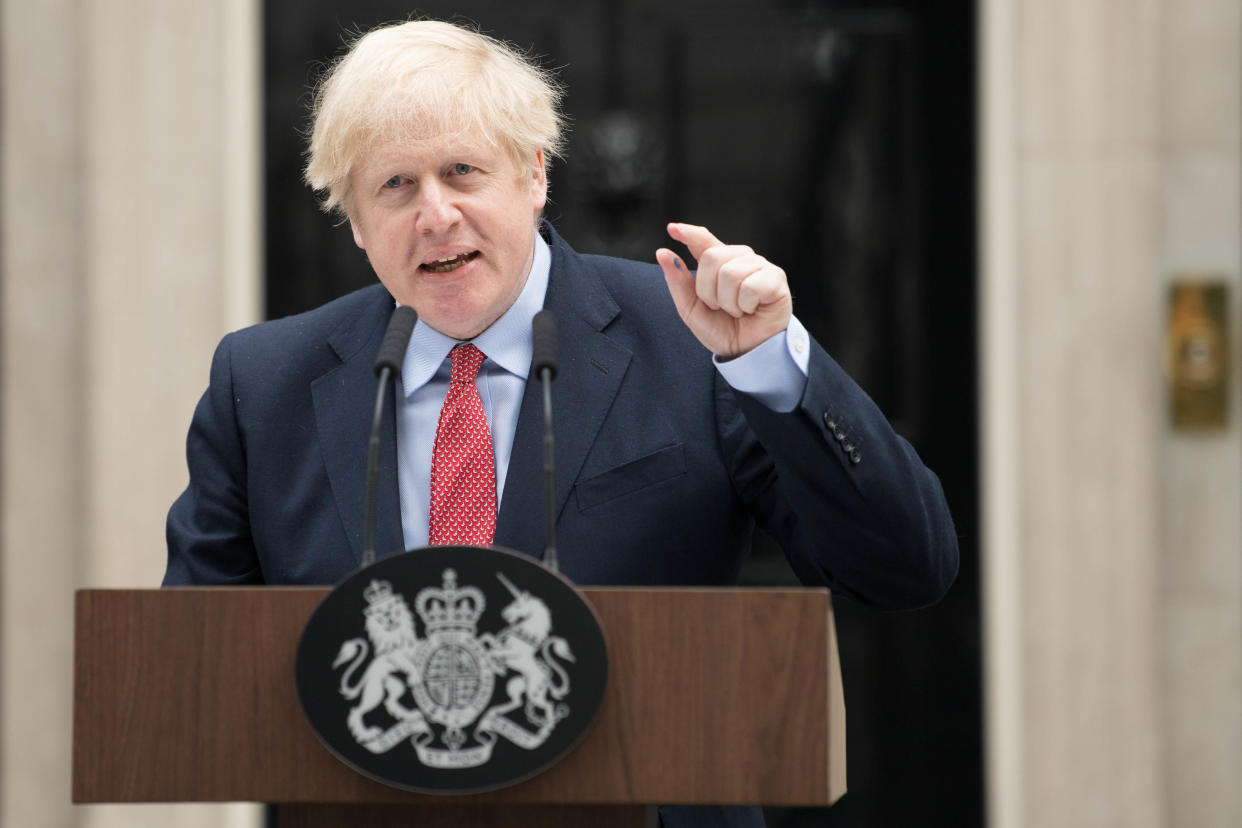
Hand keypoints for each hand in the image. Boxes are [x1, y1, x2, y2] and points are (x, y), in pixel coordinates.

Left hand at [656, 222, 792, 358]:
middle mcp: (740, 258)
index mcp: (719, 263)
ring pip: (730, 273)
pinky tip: (752, 309)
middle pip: (712, 257)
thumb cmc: (722, 329)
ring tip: (738, 311)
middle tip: (720, 307)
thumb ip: (677, 281)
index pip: (703, 240)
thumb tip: (662, 253)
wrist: (746, 352)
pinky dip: (746, 305)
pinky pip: (751, 286)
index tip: (672, 228)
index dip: (689, 233)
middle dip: (708, 291)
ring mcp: (760, 266)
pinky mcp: (776, 278)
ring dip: (728, 302)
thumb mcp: (691, 308)